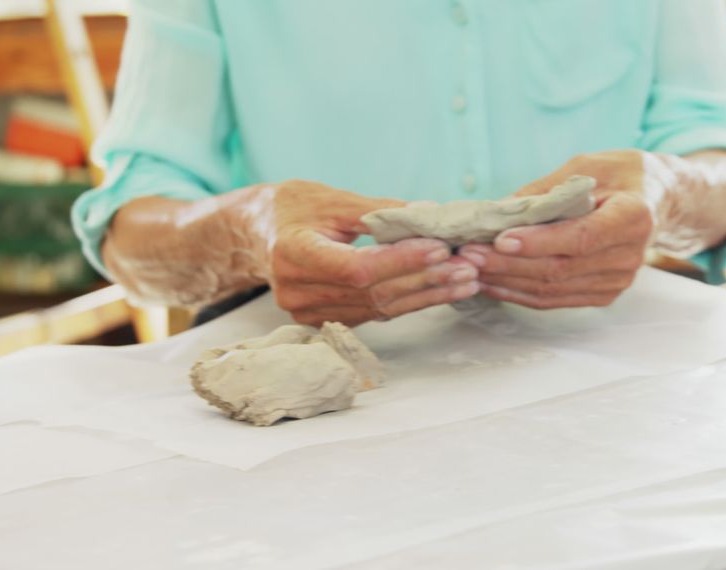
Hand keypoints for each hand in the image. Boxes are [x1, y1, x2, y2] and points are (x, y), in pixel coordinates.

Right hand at [234, 180, 479, 325]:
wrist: (258, 235)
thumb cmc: (294, 208)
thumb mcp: (333, 199)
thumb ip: (380, 211)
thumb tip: (431, 214)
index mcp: (293, 254)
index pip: (357, 268)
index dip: (402, 261)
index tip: (440, 248)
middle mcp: (297, 290)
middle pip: (373, 292)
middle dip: (425, 279)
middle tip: (468, 267)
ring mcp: (308, 311)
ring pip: (380, 308)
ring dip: (427, 295)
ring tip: (466, 280)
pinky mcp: (324, 320)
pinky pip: (375, 313)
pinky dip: (410, 300)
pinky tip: (441, 289)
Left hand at [459, 150, 667, 309]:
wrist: (658, 200)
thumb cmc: (620, 175)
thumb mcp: (586, 166)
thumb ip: (544, 191)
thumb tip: (494, 212)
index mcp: (634, 216)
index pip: (581, 237)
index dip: (539, 242)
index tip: (500, 239)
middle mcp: (630, 255)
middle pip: (560, 268)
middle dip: (507, 263)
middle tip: (467, 253)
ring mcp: (618, 280)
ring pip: (552, 289)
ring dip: (506, 281)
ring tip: (468, 269)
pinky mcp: (603, 294)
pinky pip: (554, 300)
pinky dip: (518, 293)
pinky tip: (490, 282)